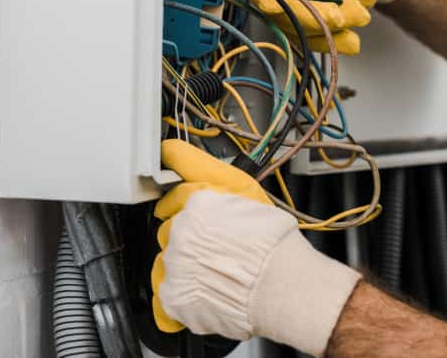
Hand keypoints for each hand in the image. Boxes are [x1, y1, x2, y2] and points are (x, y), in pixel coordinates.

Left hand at [151, 140, 361, 356]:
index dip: (183, 199)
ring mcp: (174, 262)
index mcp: (197, 200)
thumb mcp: (247, 190)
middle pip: (171, 226)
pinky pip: (165, 289)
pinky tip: (202, 289)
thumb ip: (206, 171)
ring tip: (215, 268)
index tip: (181, 203)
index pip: (174, 192)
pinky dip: (180, 291)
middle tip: (216, 242)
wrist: (281, 285)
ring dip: (184, 261)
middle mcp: (180, 228)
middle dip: (189, 232)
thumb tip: (172, 152)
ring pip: (168, 257)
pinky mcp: (172, 294)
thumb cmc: (273, 241)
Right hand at [241, 0, 417, 54]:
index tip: (274, 7)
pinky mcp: (310, 12)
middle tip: (338, 17)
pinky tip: (351, 40)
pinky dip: (332, 41)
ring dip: (327, 28)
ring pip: (295, 24)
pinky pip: (312, 35)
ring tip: (360, 14)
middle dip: (306, 16)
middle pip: (276, 3)